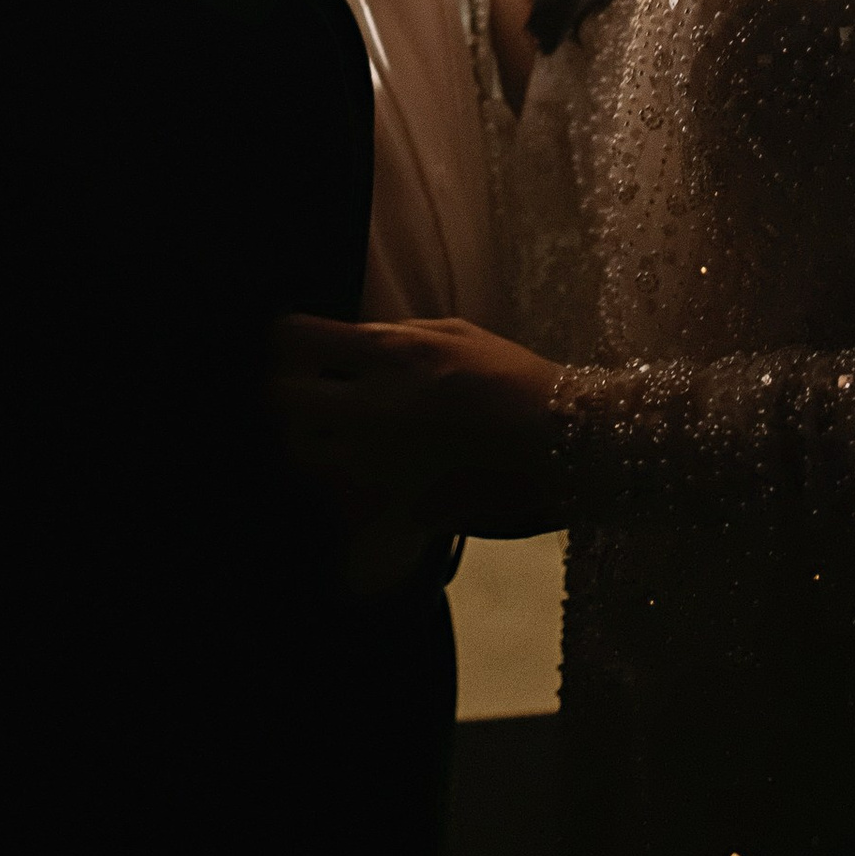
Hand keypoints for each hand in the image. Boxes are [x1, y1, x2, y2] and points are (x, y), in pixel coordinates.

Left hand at [272, 314, 565, 537]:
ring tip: (335, 454)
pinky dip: (347, 519)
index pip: (298, 340)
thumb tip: (348, 341)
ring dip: (314, 455)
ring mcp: (384, 465)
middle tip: (306, 407)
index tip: (293, 353)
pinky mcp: (401, 513)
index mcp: (391, 354)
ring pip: (305, 463)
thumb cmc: (516, 379)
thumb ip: (394, 336)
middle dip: (284, 404)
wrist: (571, 440)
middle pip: (283, 406)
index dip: (286, 345)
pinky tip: (363, 507)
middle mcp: (376, 407)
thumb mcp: (455, 335)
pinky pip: (348, 521)